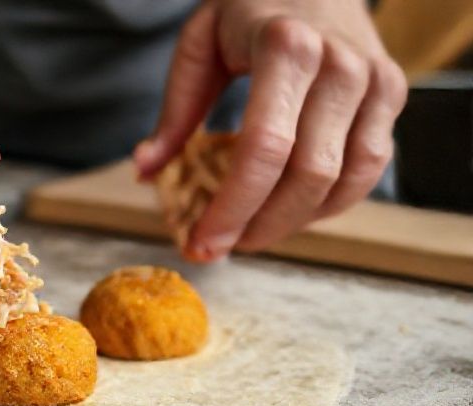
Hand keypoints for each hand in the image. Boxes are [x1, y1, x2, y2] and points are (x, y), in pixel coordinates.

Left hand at [135, 0, 406, 260]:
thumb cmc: (248, 10)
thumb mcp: (200, 44)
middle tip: (219, 248)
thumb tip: (146, 171)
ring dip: (293, 223)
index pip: (264, 148)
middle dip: (260, 225)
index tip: (203, 241)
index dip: (233, 206)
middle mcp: (340, 65)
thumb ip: (175, 110)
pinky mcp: (392, 94)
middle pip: (307, 174)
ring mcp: (374, 80)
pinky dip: (329, 204)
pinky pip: (369, 169)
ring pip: (343, 181)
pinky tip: (289, 212)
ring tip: (249, 235)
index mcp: (286, 47)